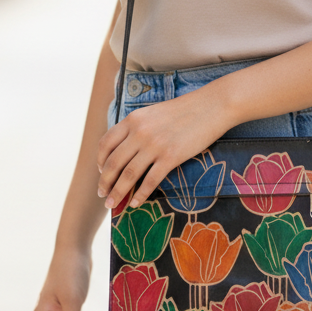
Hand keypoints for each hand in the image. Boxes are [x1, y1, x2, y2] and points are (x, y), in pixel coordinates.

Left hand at [97, 89, 228, 209]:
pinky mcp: (171, 157)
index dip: (100, 161)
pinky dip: (140, 195)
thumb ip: (138, 128)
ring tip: (112, 204)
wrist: (211, 106)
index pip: (106, 143)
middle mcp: (140, 132)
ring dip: (118, 192)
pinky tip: (136, 203)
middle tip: (102, 195)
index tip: (101, 172)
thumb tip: (126, 150)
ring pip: (128, 174)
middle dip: (105, 182)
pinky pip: (150, 181)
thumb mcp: (154, 113)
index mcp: (133, 119)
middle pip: (114, 162)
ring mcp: (155, 145)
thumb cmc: (184, 110)